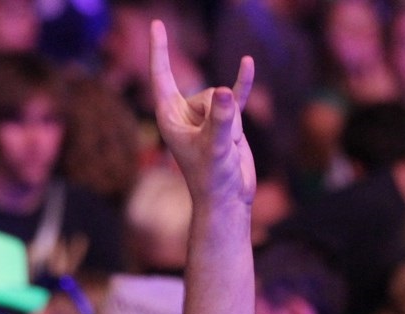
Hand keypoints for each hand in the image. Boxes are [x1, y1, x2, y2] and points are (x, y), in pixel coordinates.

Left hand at [150, 19, 254, 207]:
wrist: (228, 199)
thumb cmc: (213, 178)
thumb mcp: (216, 148)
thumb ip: (221, 120)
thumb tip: (226, 93)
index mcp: (170, 117)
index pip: (162, 76)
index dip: (159, 50)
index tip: (157, 24)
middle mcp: (184, 114)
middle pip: (208, 91)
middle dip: (220, 114)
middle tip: (217, 146)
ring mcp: (206, 116)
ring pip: (225, 98)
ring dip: (234, 121)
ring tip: (228, 147)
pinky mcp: (225, 121)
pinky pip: (235, 96)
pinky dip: (242, 82)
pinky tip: (248, 62)